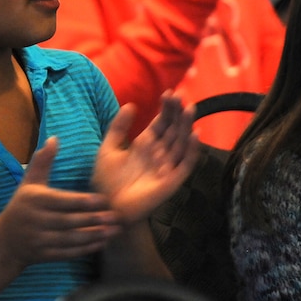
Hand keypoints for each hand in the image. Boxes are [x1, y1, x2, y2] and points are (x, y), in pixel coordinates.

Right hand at [0, 138, 121, 268]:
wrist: (5, 240)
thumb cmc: (21, 205)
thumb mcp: (29, 182)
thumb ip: (43, 161)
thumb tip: (54, 138)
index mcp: (35, 200)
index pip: (63, 201)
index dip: (84, 202)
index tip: (104, 200)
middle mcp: (37, 220)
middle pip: (70, 221)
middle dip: (94, 220)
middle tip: (116, 216)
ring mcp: (40, 240)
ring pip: (71, 238)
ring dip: (94, 235)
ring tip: (113, 231)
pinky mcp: (44, 255)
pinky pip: (68, 253)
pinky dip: (86, 249)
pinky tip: (101, 243)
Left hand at [91, 92, 199, 223]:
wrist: (106, 206)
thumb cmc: (106, 180)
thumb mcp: (108, 149)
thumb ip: (118, 128)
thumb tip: (131, 105)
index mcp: (145, 144)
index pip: (161, 123)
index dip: (166, 109)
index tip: (169, 93)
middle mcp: (158, 153)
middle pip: (173, 130)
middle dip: (177, 113)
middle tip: (180, 96)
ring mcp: (166, 166)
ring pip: (181, 143)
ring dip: (186, 126)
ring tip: (190, 108)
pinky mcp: (171, 181)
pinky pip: (185, 164)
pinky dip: (191, 151)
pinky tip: (194, 135)